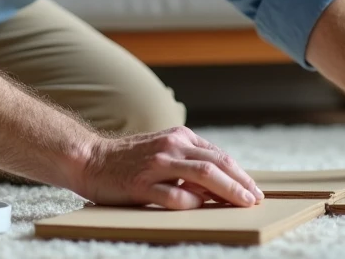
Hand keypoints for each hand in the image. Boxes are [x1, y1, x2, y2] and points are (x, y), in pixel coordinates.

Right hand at [75, 126, 263, 209]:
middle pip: (216, 164)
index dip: (239, 173)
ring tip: (242, 203)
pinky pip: (175, 195)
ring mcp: (156, 165)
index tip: (252, 188)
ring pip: (203, 175)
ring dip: (227, 190)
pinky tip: (200, 207)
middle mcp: (170, 147)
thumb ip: (187, 160)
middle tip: (255, 198)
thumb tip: (216, 184)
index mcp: (178, 137)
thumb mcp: (162, 150)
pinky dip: (192, 202)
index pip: (218, 155)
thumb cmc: (128, 159)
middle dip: (240, 183)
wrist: (90, 159)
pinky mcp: (141, 185)